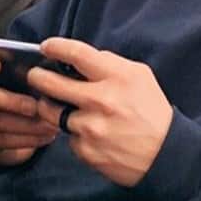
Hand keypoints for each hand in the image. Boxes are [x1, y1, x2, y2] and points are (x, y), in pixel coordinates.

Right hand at [0, 50, 57, 165]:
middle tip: (35, 106)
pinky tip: (47, 135)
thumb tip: (51, 70)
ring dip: (27, 124)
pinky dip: (29, 139)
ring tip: (50, 124)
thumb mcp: (40, 80)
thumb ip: (39, 72)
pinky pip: (3, 142)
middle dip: (11, 101)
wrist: (38, 122)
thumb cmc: (39, 92)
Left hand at [28, 37, 173, 186]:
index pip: (77, 54)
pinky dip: (74, 133)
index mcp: (116, 77)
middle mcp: (100, 100)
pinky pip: (68, 137)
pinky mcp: (86, 150)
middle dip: (37, 77)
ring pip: (52, 113)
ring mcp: (91, 128)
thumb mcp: (140, 76)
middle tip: (35, 76)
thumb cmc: (152, 111)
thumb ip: (110, 64)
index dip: (56, 47)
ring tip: (56, 105)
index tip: (46, 46)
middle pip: (51, 84)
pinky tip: (88, 133)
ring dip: (50, 107)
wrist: (165, 154)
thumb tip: (81, 59)